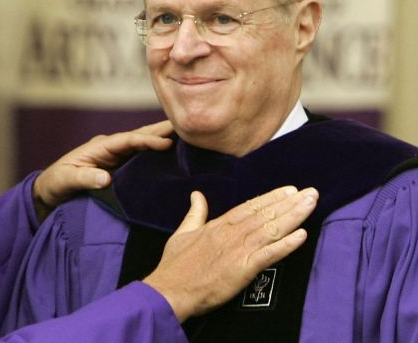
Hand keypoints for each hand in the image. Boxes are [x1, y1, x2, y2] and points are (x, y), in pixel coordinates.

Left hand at [33, 121, 173, 218]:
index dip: (147, 140)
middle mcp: (110, 147)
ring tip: (187, 135)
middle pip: (139, 135)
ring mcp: (116, 156)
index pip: (127, 140)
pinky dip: (157, 153)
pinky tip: (172, 154)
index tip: (166, 142)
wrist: (49, 191)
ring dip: (162, 139)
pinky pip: (141, 158)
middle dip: (161, 131)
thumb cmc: (55, 183)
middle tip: (187, 126)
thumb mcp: (65, 180)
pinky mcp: (119, 167)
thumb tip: (106, 178)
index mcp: (99, 146)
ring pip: (143, 144)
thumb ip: (84, 178)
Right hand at [143, 186, 317, 321]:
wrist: (170, 289)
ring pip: (271, 229)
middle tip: (311, 192)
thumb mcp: (182, 233)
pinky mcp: (243, 269)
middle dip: (290, 203)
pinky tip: (301, 235)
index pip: (249, 207)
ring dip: (294, 216)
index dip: (271, 198)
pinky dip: (286, 245)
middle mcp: (231, 234)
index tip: (289, 190)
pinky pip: (269, 254)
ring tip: (311, 204)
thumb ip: (194, 214)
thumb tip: (196, 195)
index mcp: (218, 225)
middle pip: (265, 214)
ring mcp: (238, 251)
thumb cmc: (174, 265)